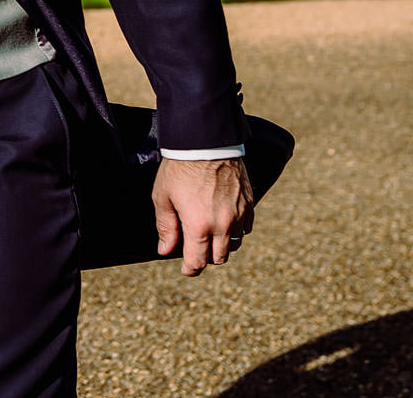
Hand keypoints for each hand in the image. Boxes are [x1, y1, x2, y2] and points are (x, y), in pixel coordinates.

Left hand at [152, 157, 253, 275]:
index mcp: (198, 225)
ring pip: (234, 245)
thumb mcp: (163, 197)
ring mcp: (238, 215)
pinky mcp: (249, 204)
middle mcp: (222, 224)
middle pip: (219, 258)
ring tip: (208, 237)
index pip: (198, 261)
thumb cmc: (179, 169)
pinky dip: (235, 231)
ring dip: (221, 246)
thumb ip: (165, 227)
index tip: (186, 270)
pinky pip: (245, 228)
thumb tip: (165, 250)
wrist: (205, 143)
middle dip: (206, 258)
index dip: (190, 270)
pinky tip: (223, 223)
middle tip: (194, 250)